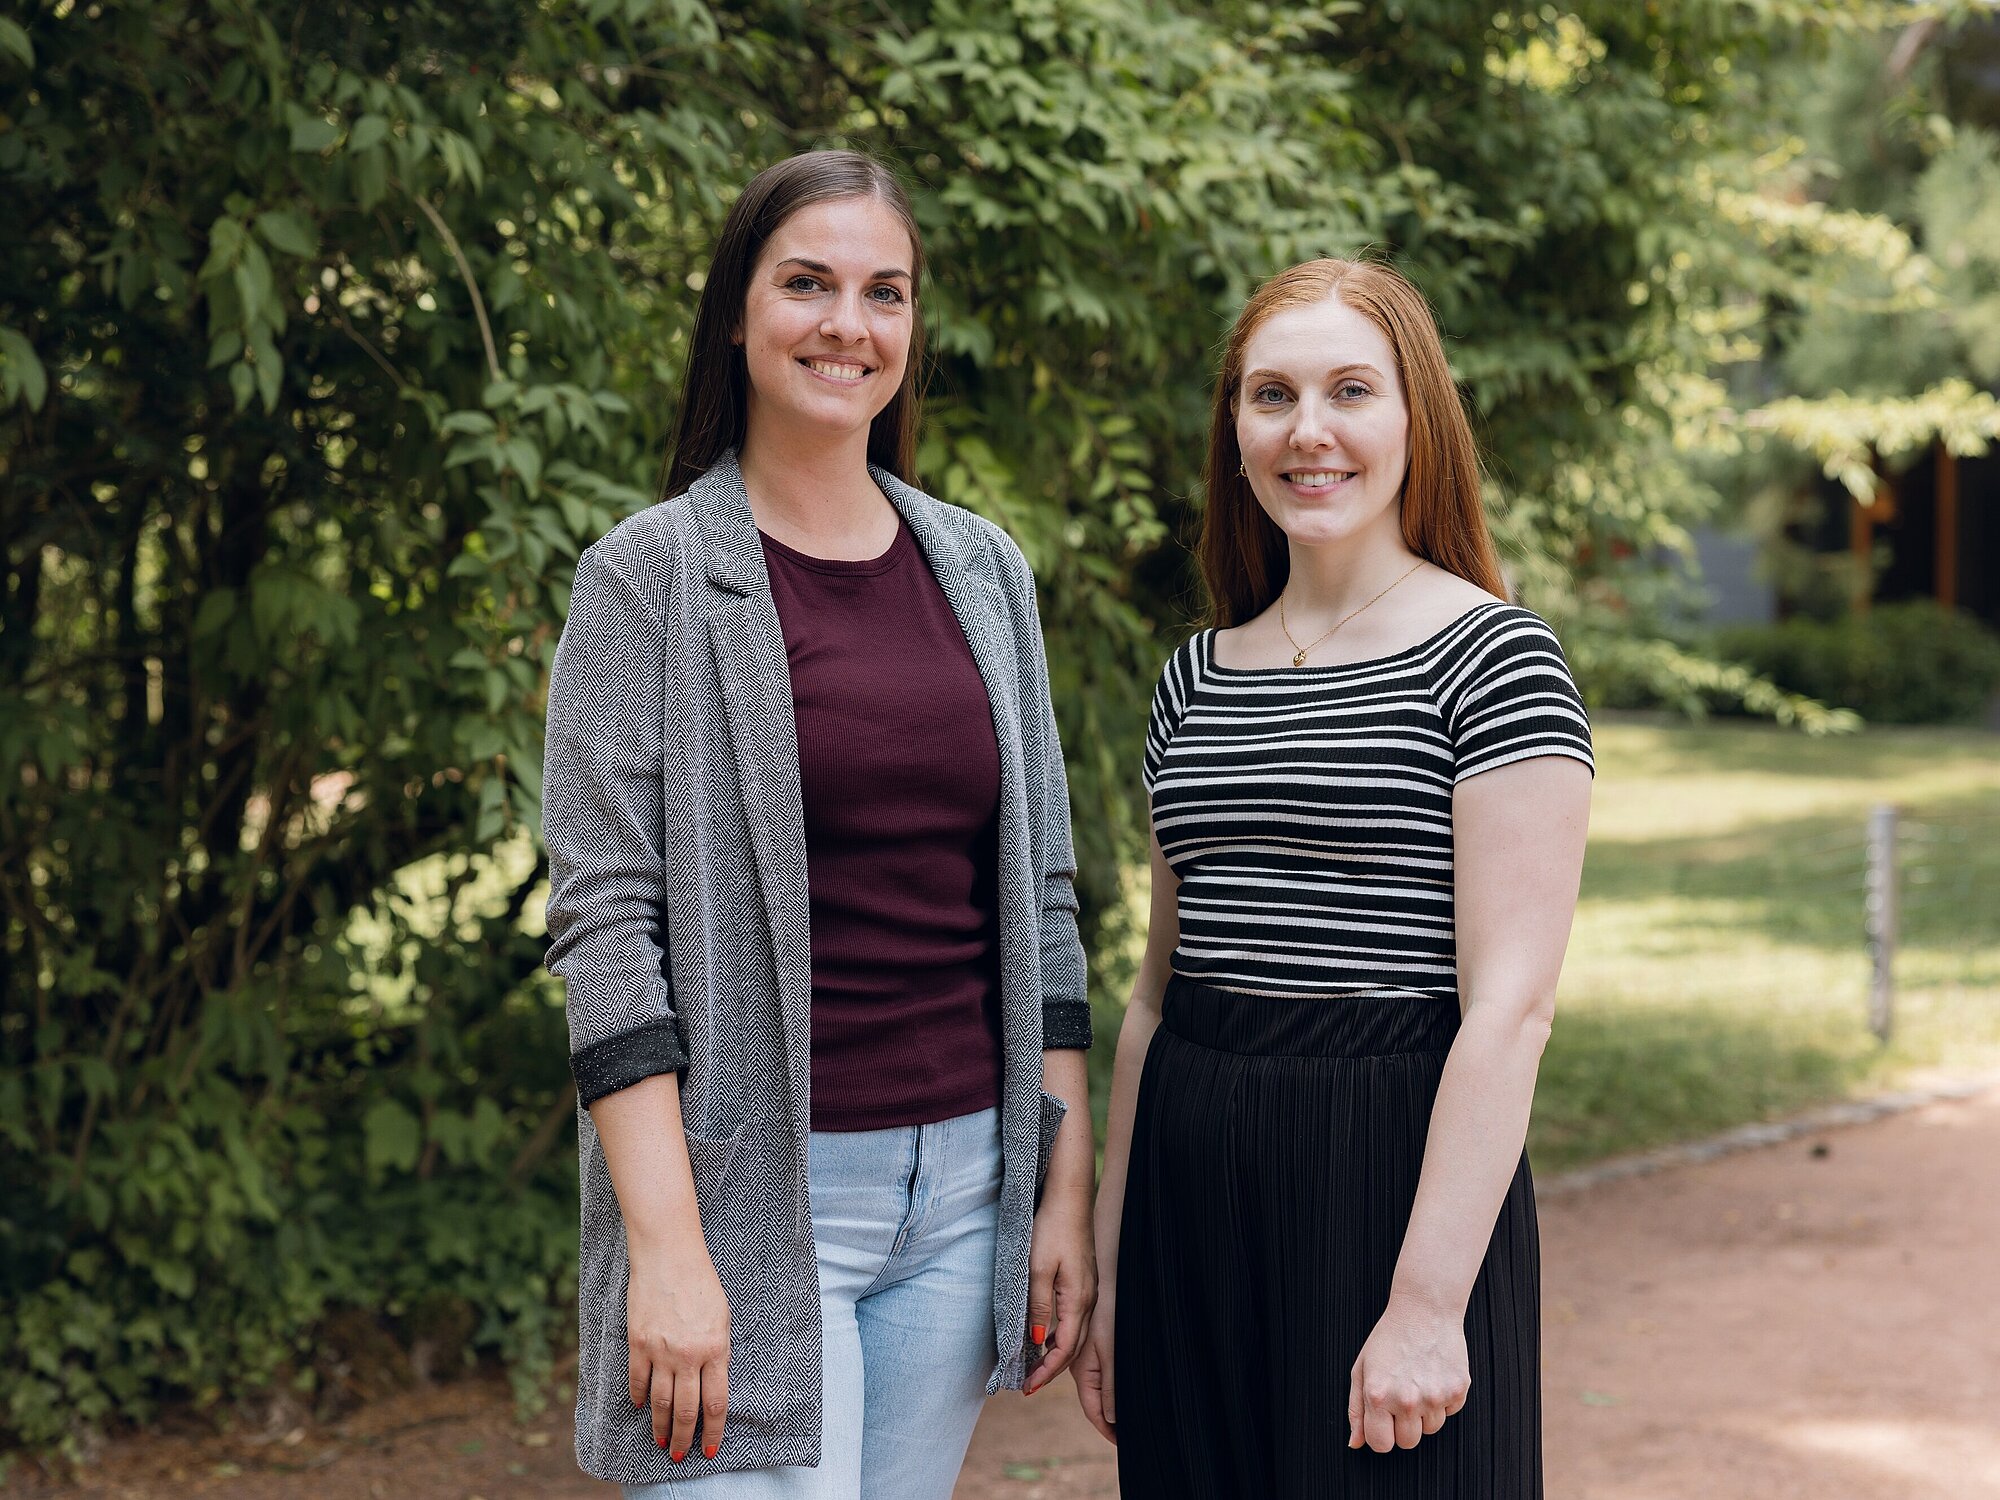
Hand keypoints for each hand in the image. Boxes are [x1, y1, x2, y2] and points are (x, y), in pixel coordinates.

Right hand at [626, 1238, 731, 1463]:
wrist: (669, 1256)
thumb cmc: (701, 1283)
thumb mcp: (722, 1318)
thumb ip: (717, 1351)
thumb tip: (711, 1382)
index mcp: (715, 1349)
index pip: (715, 1403)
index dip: (713, 1431)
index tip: (709, 1450)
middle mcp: (688, 1356)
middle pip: (687, 1410)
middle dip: (685, 1438)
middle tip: (681, 1456)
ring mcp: (661, 1351)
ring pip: (661, 1401)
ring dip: (661, 1426)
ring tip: (663, 1441)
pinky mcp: (638, 1343)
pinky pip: (637, 1379)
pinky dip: (638, 1396)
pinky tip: (640, 1406)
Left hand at [1022, 1197, 1096, 1394]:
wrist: (1070, 1200)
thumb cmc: (1052, 1229)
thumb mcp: (1037, 1269)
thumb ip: (1037, 1307)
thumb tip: (1034, 1341)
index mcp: (1078, 1300)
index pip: (1065, 1349)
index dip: (1047, 1371)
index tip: (1028, 1386)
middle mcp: (1089, 1300)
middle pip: (1073, 1347)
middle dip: (1051, 1369)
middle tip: (1029, 1385)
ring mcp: (1089, 1291)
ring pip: (1075, 1334)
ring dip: (1056, 1354)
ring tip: (1035, 1367)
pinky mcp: (1085, 1283)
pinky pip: (1075, 1319)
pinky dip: (1061, 1336)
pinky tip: (1046, 1338)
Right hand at [1073, 1287, 1115, 1443]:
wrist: (1104, 1277)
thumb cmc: (1109, 1310)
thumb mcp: (1110, 1350)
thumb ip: (1108, 1384)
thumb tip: (1109, 1417)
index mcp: (1083, 1368)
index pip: (1093, 1409)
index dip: (1107, 1430)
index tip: (1123, 1446)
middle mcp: (1079, 1364)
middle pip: (1092, 1401)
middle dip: (1106, 1422)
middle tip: (1125, 1439)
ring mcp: (1083, 1353)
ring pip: (1093, 1387)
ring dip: (1106, 1405)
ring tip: (1123, 1420)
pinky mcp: (1088, 1341)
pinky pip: (1095, 1372)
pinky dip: (1105, 1387)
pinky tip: (1114, 1388)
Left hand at [1346, 1294, 1468, 1453]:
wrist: (1424, 1310)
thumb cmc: (1390, 1337)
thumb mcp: (1361, 1369)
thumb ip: (1356, 1410)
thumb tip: (1355, 1443)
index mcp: (1378, 1396)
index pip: (1381, 1445)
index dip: (1382, 1435)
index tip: (1384, 1421)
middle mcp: (1407, 1400)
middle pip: (1408, 1443)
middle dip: (1403, 1426)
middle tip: (1402, 1397)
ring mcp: (1435, 1396)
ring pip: (1431, 1429)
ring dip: (1425, 1413)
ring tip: (1418, 1381)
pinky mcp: (1458, 1390)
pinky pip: (1450, 1412)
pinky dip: (1444, 1400)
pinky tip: (1434, 1375)